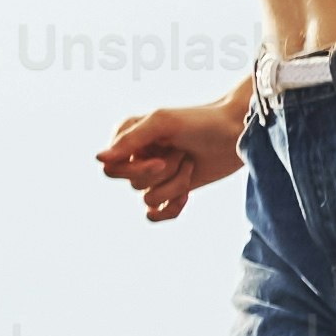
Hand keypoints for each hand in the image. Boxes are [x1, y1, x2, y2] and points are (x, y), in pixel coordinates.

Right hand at [97, 98, 245, 225]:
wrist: (236, 133)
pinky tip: (186, 195)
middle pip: (133, 184)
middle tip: (182, 155)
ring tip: (190, 164)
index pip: (112, 168)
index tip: (163, 156)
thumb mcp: (162, 123)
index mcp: (127, 136)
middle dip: (163, 173)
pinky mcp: (170, 191)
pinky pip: (155, 215)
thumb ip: (129, 140)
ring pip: (149, 199)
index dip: (137, 169)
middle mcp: (136, 157)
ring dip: (176, 184)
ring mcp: (153, 175)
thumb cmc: (200, 121)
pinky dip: (172, 208)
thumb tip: (99, 160)